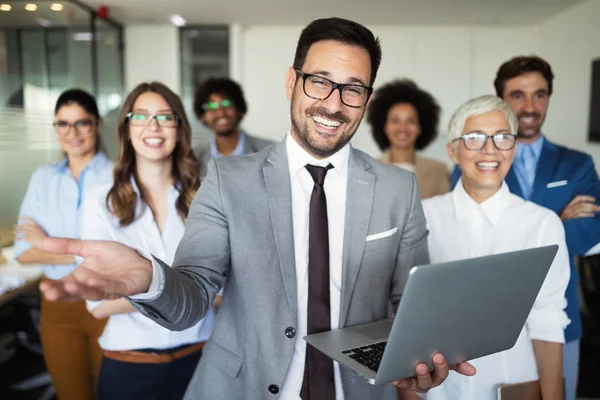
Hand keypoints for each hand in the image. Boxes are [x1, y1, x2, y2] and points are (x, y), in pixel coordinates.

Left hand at [13, 217, 47, 247]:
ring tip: (13, 232)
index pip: (28, 219)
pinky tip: (15, 238)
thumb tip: (30, 228)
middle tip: (14, 226)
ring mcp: (29, 232)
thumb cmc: (44, 237)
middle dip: (17, 226)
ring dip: (16, 231)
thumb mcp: (41, 230)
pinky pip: (20, 237)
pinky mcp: (28, 238)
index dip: (23, 218)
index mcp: (36, 225)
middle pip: (22, 225)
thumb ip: (35, 228)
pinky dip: (17, 238)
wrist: (45, 242)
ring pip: (20, 231)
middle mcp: (32, 228)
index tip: (19, 218)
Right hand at [38, 237, 152, 301]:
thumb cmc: (116, 258)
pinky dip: (101, 285)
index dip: (55, 287)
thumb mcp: (91, 248)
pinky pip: (111, 288)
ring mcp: (107, 288)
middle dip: (63, 293)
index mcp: (82, 277)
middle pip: (75, 292)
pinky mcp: (122, 288)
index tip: (43, 287)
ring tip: (69, 286)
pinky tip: (92, 280)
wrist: (142, 262)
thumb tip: (43, 241)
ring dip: (81, 290)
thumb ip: (69, 246)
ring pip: (92, 292)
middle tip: (50, 292)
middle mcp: (92, 286)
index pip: (64, 285)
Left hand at [393, 353, 475, 392]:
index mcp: (438, 373)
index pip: (445, 372)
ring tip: (420, 365)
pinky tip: (396, 376)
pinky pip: (402, 383)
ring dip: (421, 374)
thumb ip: (456, 362)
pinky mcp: (404, 382)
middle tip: (436, 357)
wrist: (404, 358)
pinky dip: (399, 380)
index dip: (444, 366)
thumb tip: (472, 371)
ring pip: (420, 382)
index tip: (441, 356)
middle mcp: (428, 379)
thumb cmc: (425, 357)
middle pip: (435, 378)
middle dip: (437, 368)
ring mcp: (416, 381)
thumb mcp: (442, 358)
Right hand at [560, 195, 599, 220]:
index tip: (594, 199)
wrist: (553, 226)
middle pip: (581, 204)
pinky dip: (587, 214)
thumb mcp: (565, 213)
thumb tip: (585, 207)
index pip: (577, 198)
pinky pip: (579, 215)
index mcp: (567, 205)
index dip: (586, 197)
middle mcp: (567, 208)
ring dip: (591, 209)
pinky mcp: (569, 218)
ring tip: (598, 210)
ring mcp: (568, 213)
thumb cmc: (559, 220)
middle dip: (591, 205)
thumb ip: (572, 209)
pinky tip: (592, 215)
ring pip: (581, 208)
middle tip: (599, 207)